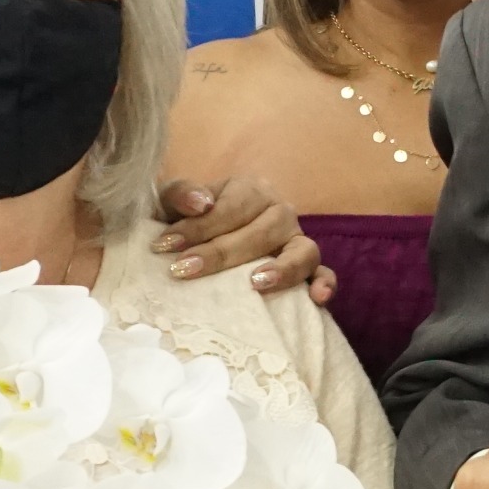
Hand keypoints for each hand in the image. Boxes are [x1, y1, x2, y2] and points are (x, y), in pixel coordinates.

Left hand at [156, 176, 331, 302]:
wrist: (203, 241)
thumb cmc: (188, 221)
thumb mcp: (174, 202)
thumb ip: (180, 194)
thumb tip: (198, 203)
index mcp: (251, 190)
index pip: (230, 207)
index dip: (197, 227)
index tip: (163, 246)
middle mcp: (280, 212)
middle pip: (262, 231)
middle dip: (221, 253)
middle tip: (185, 270)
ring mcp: (298, 241)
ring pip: (303, 251)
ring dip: (282, 269)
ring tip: (256, 284)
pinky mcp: (309, 268)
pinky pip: (325, 274)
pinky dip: (325, 284)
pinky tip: (317, 299)